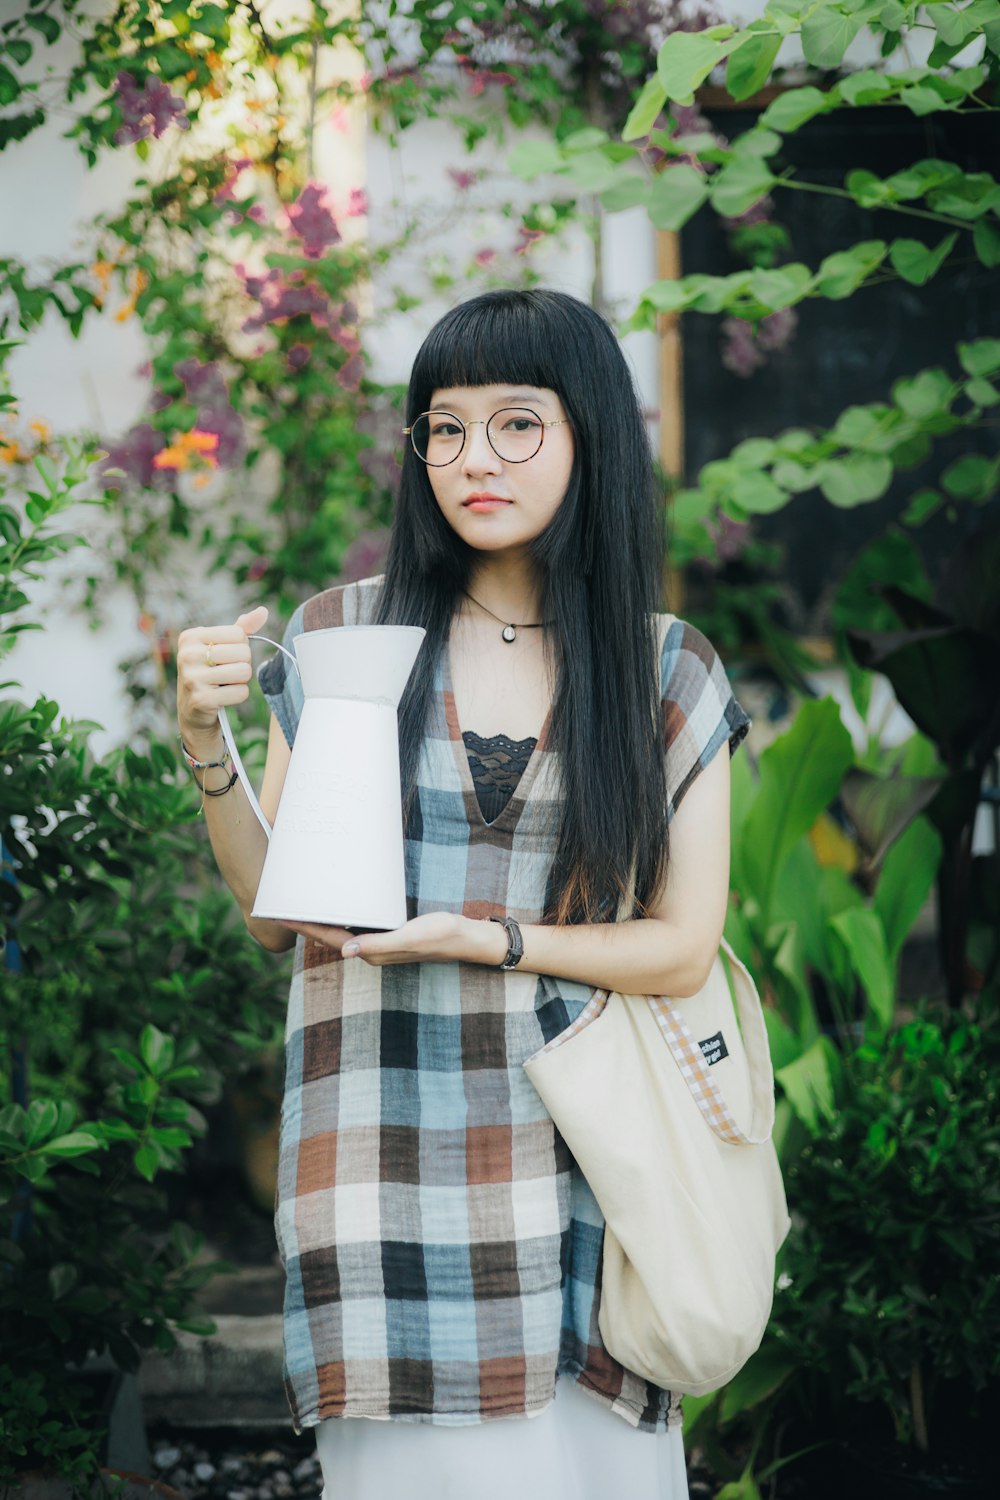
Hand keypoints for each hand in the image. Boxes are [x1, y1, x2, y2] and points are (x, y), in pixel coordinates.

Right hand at [176, 604, 268, 754]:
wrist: (193, 711)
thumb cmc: (210, 672)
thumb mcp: (221, 646)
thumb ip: (241, 628)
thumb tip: (263, 611)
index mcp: (190, 636)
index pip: (238, 634)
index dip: (240, 647)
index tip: (224, 657)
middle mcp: (187, 654)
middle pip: (243, 652)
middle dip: (242, 664)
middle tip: (225, 673)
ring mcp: (192, 677)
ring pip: (244, 672)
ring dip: (241, 681)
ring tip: (224, 684)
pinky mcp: (202, 699)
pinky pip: (240, 692)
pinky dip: (238, 696)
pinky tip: (223, 697)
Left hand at [282, 912, 507, 967]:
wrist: (466, 938)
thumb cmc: (441, 935)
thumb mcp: (412, 936)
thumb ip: (380, 944)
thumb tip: (346, 951)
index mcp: (372, 952)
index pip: (330, 939)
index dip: (305, 927)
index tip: (284, 914)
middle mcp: (370, 949)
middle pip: (329, 936)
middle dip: (305, 923)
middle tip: (281, 904)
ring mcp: (378, 942)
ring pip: (339, 931)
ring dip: (319, 920)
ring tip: (299, 903)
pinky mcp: (386, 933)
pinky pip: (354, 925)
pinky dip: (338, 916)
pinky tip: (333, 905)